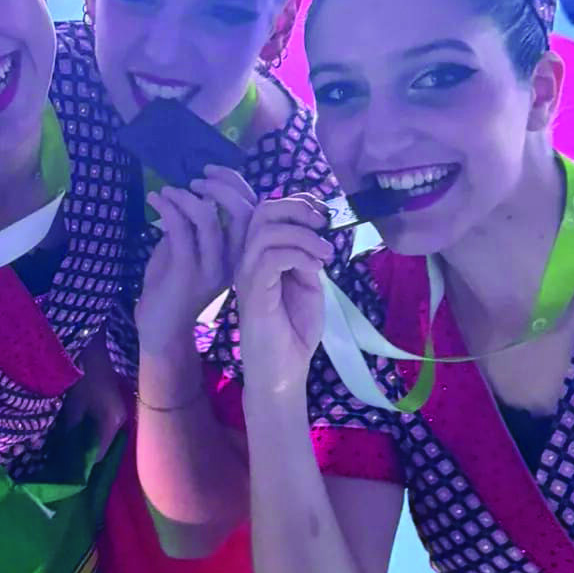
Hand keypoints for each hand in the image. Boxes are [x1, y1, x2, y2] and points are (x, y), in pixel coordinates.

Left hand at [135, 166, 255, 356]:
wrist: (160, 329)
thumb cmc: (171, 286)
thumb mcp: (186, 249)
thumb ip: (193, 224)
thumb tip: (192, 192)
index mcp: (238, 253)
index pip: (253, 210)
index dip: (236, 183)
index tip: (210, 170)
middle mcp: (233, 260)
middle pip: (243, 212)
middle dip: (220, 185)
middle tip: (195, 179)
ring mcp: (212, 268)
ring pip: (209, 219)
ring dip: (185, 196)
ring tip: (166, 191)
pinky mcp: (188, 273)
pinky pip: (182, 230)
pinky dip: (168, 208)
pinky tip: (156, 200)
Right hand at [232, 195, 333, 389]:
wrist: (283, 371)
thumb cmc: (293, 330)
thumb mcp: (308, 284)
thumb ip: (305, 256)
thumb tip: (314, 234)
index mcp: (260, 255)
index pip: (267, 210)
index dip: (297, 201)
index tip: (323, 214)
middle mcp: (248, 260)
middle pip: (262, 211)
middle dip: (297, 209)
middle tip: (322, 225)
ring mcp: (247, 275)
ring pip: (266, 231)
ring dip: (303, 235)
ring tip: (325, 254)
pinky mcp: (254, 292)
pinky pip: (271, 257)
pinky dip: (299, 254)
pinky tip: (316, 268)